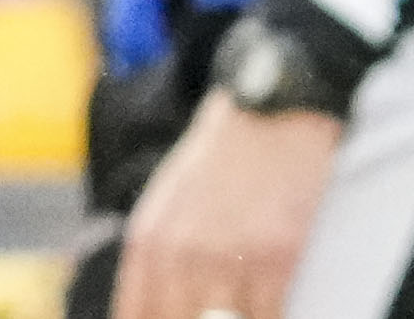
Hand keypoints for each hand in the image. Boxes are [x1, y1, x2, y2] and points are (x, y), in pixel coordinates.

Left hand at [115, 87, 341, 318]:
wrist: (269, 114)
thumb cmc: (221, 163)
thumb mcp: (169, 204)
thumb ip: (156, 260)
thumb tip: (146, 309)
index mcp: (149, 241)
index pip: (136, 313)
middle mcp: (181, 253)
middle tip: (206, 315)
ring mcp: (229, 258)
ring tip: (233, 313)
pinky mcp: (277, 259)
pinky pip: (269, 317)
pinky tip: (270, 313)